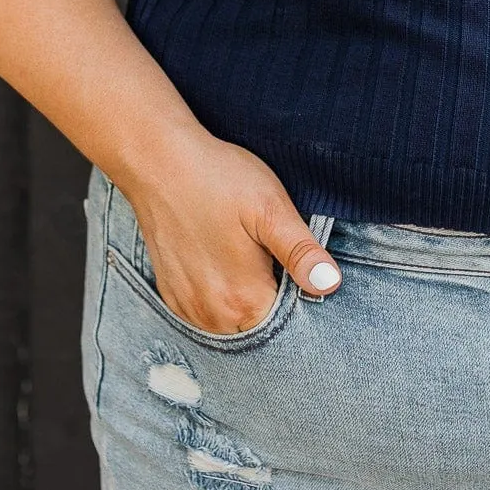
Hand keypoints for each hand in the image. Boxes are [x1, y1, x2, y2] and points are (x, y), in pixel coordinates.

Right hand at [118, 130, 341, 332]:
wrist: (159, 162)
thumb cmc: (218, 179)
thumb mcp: (270, 208)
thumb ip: (301, 252)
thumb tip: (330, 284)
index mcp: (244, 300)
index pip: (289, 324)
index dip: (301, 298)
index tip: (299, 268)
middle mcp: (212, 316)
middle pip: (261, 326)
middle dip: (274, 301)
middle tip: (272, 255)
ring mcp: (188, 308)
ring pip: (233, 323)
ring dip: (247, 301)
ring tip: (248, 257)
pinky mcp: (172, 295)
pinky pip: (207, 314)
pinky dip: (221, 297)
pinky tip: (224, 263)